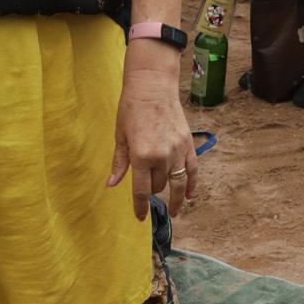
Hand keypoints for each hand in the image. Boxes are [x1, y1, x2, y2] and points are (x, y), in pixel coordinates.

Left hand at [106, 46, 196, 219]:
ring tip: (175, 211)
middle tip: (149, 190)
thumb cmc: (131, 108)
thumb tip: (111, 184)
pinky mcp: (188, 144)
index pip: (141, 190)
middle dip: (153, 191)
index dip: (140, 207)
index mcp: (141, 155)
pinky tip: (189, 195)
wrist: (153, 86)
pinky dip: (191, 184)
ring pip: (177, 183)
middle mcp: (161, 156)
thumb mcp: (120, 136)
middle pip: (159, 186)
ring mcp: (177, 150)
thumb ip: (119, 163)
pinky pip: (192, 170)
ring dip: (176, 198)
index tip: (140, 218)